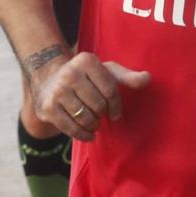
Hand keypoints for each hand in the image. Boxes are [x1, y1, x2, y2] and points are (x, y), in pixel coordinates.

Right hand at [30, 50, 150, 142]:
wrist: (49, 81)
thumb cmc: (86, 78)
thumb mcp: (106, 72)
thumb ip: (128, 77)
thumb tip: (148, 78)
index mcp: (86, 61)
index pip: (110, 89)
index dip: (116, 105)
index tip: (115, 112)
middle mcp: (69, 73)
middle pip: (98, 104)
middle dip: (103, 114)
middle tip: (101, 115)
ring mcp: (57, 91)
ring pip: (85, 117)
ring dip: (94, 125)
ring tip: (94, 122)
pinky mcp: (48, 108)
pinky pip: (71, 128)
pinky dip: (83, 135)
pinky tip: (88, 134)